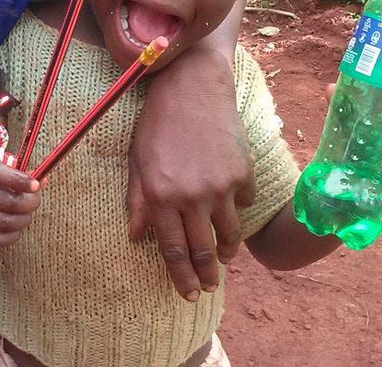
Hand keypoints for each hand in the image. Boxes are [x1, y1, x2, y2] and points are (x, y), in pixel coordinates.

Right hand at [0, 155, 40, 250]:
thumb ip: (14, 171)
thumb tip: (42, 181)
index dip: (20, 180)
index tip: (35, 185)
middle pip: (6, 201)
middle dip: (29, 203)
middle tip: (34, 201)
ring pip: (5, 222)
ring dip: (23, 220)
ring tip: (26, 214)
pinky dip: (13, 235)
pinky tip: (15, 227)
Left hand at [128, 50, 253, 300]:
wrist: (193, 86)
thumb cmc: (158, 122)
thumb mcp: (137, 161)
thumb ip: (137, 201)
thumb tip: (136, 238)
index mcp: (161, 196)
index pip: (173, 251)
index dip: (181, 277)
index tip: (189, 294)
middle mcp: (192, 197)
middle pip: (203, 251)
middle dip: (206, 276)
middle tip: (209, 287)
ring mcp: (221, 187)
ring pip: (230, 235)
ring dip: (226, 252)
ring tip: (223, 259)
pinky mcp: (244, 174)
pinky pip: (244, 204)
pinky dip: (238, 209)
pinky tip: (232, 207)